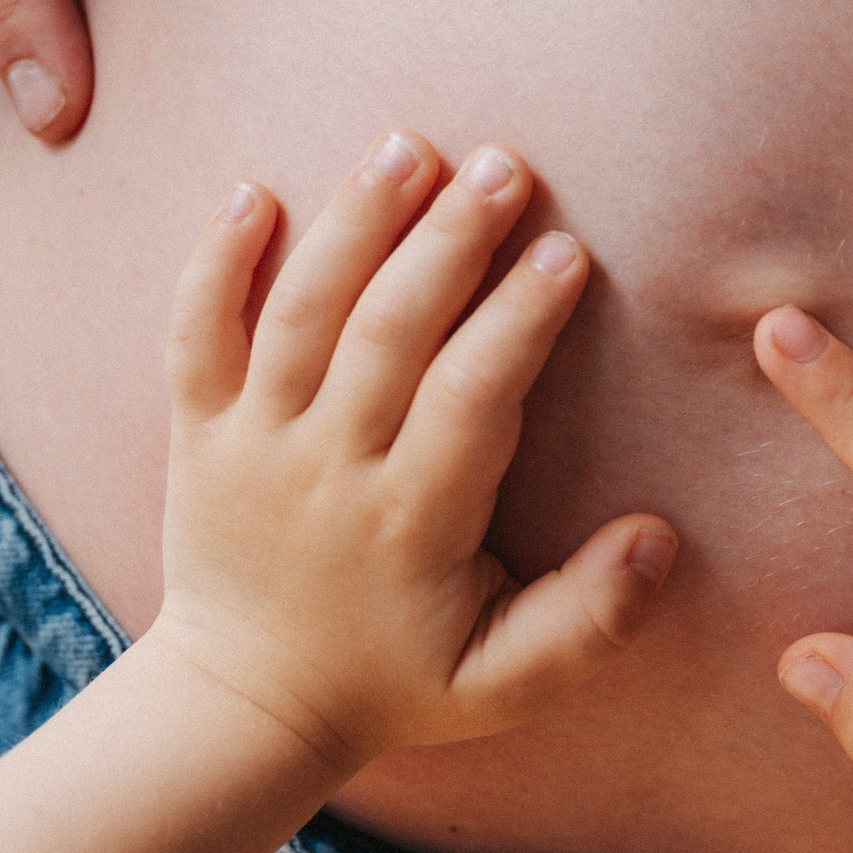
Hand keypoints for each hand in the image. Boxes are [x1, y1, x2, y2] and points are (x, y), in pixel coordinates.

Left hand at [152, 134, 678, 772]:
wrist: (244, 706)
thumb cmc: (394, 681)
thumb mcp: (505, 682)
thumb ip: (589, 621)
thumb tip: (659, 539)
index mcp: (411, 523)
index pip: (469, 398)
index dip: (517, 321)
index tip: (565, 252)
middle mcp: (327, 470)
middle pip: (386, 334)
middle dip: (449, 241)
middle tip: (505, 164)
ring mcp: (253, 443)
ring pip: (299, 315)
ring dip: (353, 224)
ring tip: (408, 146)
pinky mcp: (197, 430)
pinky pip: (193, 334)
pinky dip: (213, 261)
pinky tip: (254, 189)